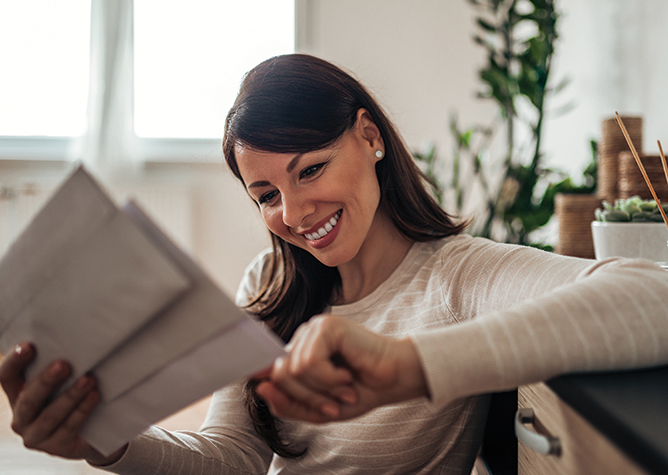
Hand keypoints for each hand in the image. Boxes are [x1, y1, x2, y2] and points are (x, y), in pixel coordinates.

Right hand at [0, 342, 124, 464]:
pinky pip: (68, 428)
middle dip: (46, 381)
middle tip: (64, 365)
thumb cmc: (73, 395)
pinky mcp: (57, 448)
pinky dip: (82, 410)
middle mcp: (21, 417)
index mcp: (17, 394)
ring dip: (70, 396)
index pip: (7, 377)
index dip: (15, 361)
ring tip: (88, 380)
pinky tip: (94, 396)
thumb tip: (78, 335)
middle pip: (29, 399)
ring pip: (50, 416)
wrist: (92, 431)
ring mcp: (36, 436)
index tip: (29, 345)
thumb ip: (59, 364)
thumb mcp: (63, 380)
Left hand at [256, 315, 428, 421]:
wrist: (395, 380)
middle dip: (307, 397)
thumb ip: (288, 404)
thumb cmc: (361, 391)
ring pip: (295, 370)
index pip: (268, 368)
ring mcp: (314, 329)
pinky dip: (329, 378)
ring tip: (345, 389)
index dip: (264, 378)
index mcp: (299, 353)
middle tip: (332, 405)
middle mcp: (303, 338)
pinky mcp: (327, 326)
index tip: (260, 382)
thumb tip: (260, 387)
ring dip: (322, 389)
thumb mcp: (318, 410)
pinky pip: (311, 362)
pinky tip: (347, 374)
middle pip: (280, 374)